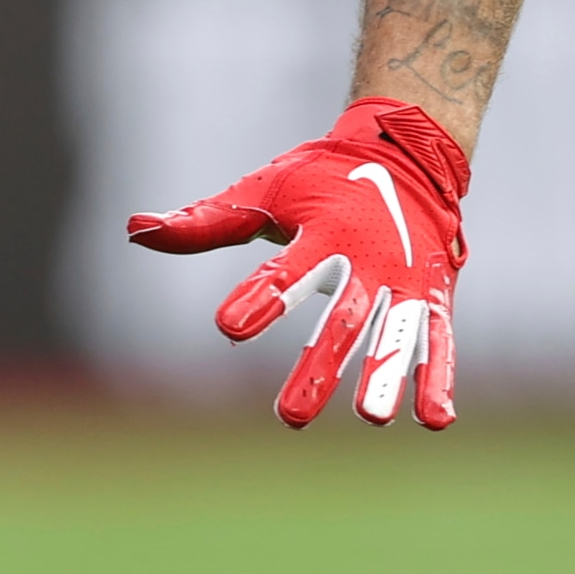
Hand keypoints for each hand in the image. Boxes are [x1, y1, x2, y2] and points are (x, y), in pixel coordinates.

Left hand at [125, 98, 470, 428]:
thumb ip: (204, 223)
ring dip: (385, 374)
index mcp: (325, 231)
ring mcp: (406, 280)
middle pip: (342, 317)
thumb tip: (134, 230)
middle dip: (319, 365)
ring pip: (396, 333)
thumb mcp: (263, 194)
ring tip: (372, 417)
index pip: (287, 271)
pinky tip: (433, 420)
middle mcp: (369, 258)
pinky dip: (439, 378)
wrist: (406, 153)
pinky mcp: (435, 297)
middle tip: (290, 416)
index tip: (229, 327)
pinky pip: (440, 341)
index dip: (260, 298)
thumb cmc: (320, 179)